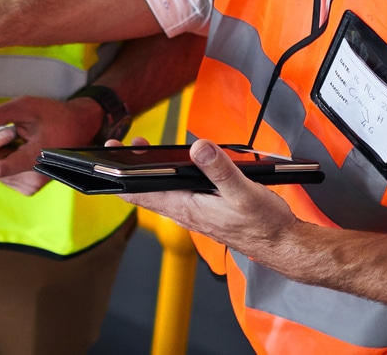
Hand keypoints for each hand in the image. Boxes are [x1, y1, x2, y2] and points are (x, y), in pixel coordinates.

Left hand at [0, 96, 104, 195]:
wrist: (81, 126)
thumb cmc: (57, 116)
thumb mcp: (25, 107)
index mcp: (35, 159)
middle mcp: (36, 178)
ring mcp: (35, 184)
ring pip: (1, 176)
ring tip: (11, 140)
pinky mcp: (33, 185)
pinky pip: (9, 177)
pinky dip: (6, 163)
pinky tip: (16, 149)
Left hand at [119, 140, 301, 256]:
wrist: (281, 244)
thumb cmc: (263, 224)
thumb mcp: (243, 192)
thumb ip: (219, 169)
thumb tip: (198, 147)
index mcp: (186, 207)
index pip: (140, 193)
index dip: (119, 176)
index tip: (106, 157)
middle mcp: (184, 211)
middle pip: (145, 190)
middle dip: (131, 167)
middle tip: (121, 143)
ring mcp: (193, 212)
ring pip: (161, 191)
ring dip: (149, 171)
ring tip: (141, 149)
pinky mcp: (203, 211)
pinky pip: (177, 193)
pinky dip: (168, 177)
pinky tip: (174, 166)